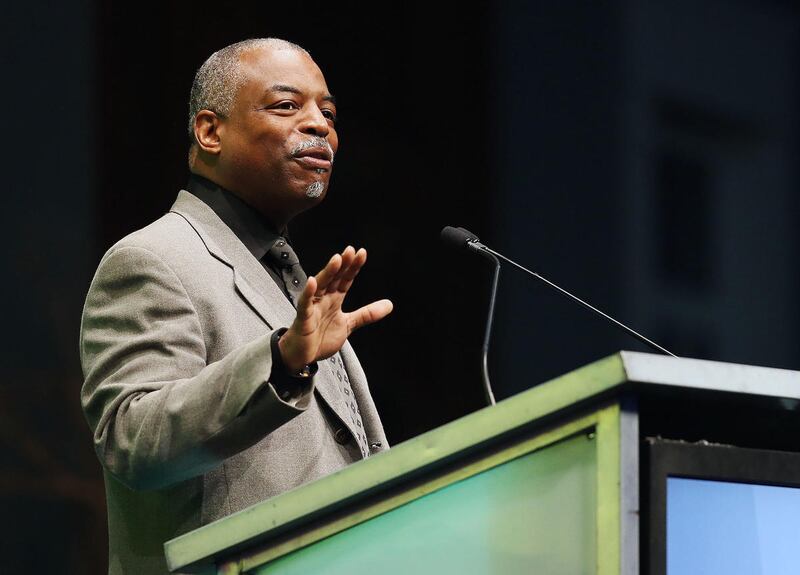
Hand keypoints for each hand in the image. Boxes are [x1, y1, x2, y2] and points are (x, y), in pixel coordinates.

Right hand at [278, 246, 392, 372]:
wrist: (302, 356)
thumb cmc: (320, 338)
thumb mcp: (349, 324)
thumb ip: (367, 314)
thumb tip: (389, 305)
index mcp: (334, 299)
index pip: (345, 279)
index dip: (353, 267)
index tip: (362, 253)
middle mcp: (323, 299)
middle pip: (333, 278)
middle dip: (342, 264)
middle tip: (350, 251)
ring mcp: (312, 307)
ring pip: (320, 286)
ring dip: (328, 273)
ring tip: (336, 260)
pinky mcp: (303, 318)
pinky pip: (305, 304)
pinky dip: (308, 293)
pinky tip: (312, 282)